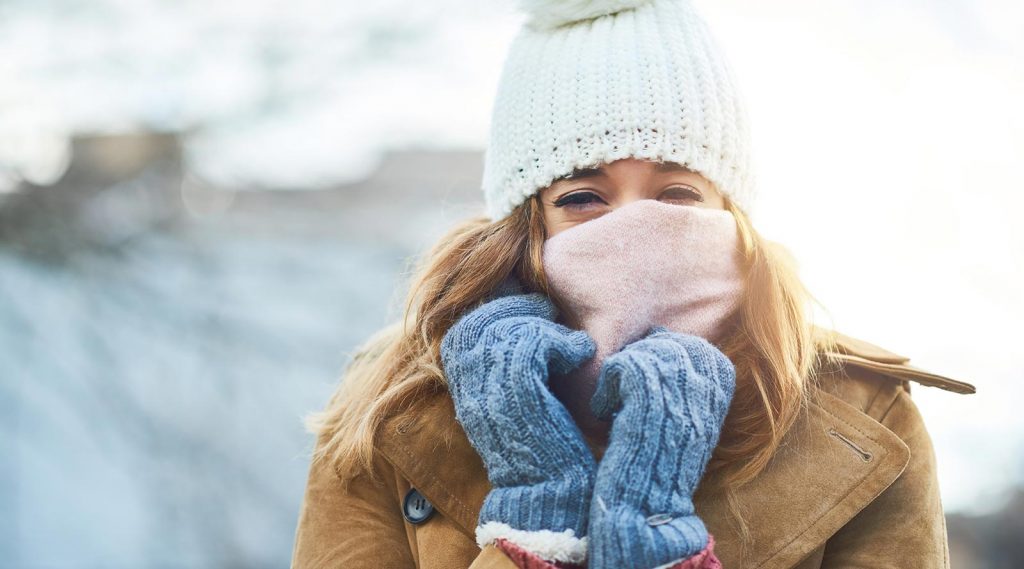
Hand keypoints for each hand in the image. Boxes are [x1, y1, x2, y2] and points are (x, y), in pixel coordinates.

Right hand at [440, 283, 597, 561]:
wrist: (549, 493)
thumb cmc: (541, 444)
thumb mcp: (513, 399)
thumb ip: (505, 363)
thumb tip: (518, 316)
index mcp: (460, 385)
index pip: (466, 325)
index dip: (498, 308)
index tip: (533, 310)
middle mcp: (467, 387)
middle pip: (483, 320)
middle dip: (518, 307)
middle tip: (549, 311)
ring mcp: (488, 391)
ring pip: (510, 329)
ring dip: (545, 326)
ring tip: (570, 341)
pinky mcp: (518, 396)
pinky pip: (534, 344)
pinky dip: (562, 341)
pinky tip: (580, 352)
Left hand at [587, 326, 735, 568]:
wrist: (647, 504)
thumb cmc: (660, 459)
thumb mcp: (686, 414)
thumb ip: (684, 376)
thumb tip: (658, 332)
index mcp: (723, 384)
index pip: (693, 344)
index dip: (663, 360)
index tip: (650, 392)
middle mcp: (707, 381)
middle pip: (666, 341)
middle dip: (641, 363)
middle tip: (629, 398)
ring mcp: (680, 386)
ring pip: (642, 351)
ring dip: (623, 377)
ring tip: (619, 407)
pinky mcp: (649, 395)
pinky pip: (621, 365)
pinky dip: (606, 389)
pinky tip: (606, 414)